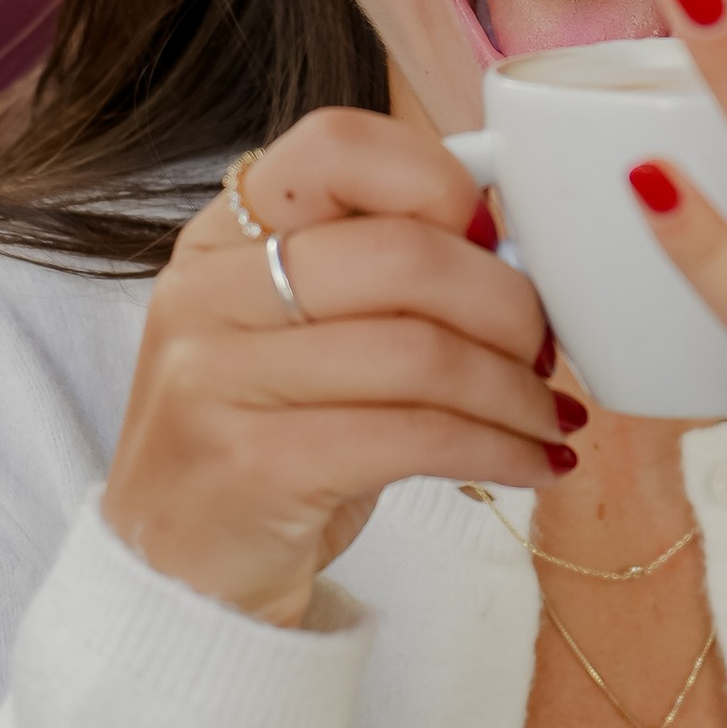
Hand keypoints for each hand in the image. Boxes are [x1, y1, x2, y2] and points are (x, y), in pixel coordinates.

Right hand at [103, 107, 574, 628]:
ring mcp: (217, 379)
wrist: (176, 580)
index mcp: (222, 237)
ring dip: (517, 390)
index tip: (497, 238)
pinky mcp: (253, 467)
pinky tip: (534, 463)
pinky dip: (501, 448)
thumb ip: (381, 277)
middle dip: (509, 304)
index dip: (442, 181)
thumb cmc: (267, 443)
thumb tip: (522, 248)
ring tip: (550, 417)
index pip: (339, 146)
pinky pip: (416, 437)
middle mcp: (206, 294)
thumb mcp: (297, 338)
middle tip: (546, 349)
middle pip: (403, 255)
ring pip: (421, 351)